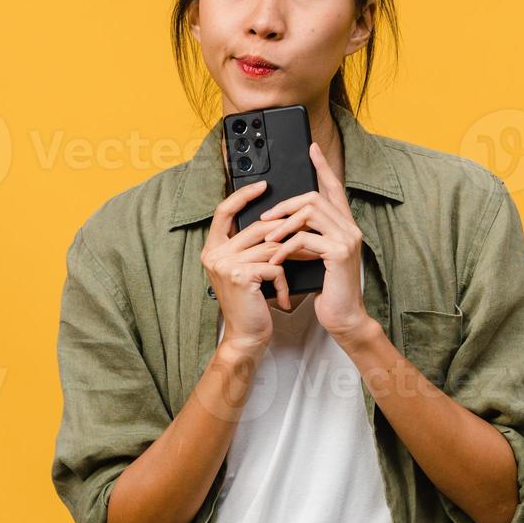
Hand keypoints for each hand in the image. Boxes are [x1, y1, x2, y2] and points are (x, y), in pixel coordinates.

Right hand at [200, 180, 291, 361]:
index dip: (243, 195)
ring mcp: (225, 264)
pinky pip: (274, 265)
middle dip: (287, 231)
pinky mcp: (240, 275)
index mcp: (213, 248)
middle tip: (309, 233)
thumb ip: (251, 246)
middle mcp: (214, 254)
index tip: (264, 185)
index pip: (224, 211)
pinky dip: (284, 281)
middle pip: (257, 228)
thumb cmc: (251, 304)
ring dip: (292, 257)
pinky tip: (284, 297)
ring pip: (270, 246)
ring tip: (305, 265)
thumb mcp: (248, 270)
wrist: (246, 337)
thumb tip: (278, 220)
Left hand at [257, 141, 375, 345]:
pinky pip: (305, 238)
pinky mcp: (339, 252)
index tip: (311, 148)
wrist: (344, 316)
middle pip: (315, 196)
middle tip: (265, 218)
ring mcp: (347, 238)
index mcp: (344, 225)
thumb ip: (307, 237)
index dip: (322, 166)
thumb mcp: (315, 257)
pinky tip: (276, 259)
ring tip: (267, 240)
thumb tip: (283, 224)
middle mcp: (350, 227)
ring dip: (282, 225)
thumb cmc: (328, 289)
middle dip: (286, 205)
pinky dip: (286, 247)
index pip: (334, 187)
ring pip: (310, 212)